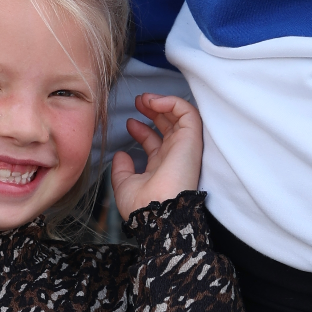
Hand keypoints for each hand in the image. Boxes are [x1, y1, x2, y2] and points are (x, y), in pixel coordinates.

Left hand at [110, 94, 203, 218]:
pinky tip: (154, 102)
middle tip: (138, 101)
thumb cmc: (141, 206)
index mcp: (160, 166)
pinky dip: (172, 102)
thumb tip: (121, 155)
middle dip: (153, 110)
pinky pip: (187, 112)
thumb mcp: (124, 185)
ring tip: (145, 98)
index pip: (154, 141)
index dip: (142, 129)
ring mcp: (183, 146)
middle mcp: (173, 155)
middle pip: (167, 125)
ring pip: (179, 116)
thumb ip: (122, 170)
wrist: (156, 213)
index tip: (129, 122)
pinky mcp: (191, 139)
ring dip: (162, 102)